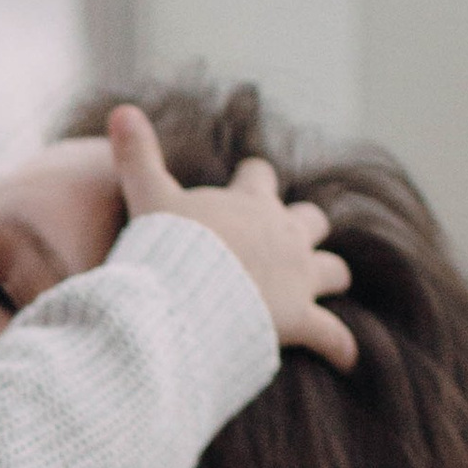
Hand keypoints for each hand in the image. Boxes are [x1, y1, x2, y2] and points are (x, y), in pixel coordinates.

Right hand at [111, 105, 357, 370]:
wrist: (183, 299)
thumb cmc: (167, 246)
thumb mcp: (148, 196)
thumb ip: (137, 155)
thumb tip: (120, 109)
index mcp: (250, 204)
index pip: (260, 178)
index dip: (255, 180)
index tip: (249, 182)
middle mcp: (283, 235)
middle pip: (310, 220)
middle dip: (304, 228)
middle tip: (291, 241)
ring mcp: (298, 278)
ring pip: (333, 271)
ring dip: (329, 277)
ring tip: (327, 288)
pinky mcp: (302, 320)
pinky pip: (334, 336)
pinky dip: (341, 347)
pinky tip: (347, 358)